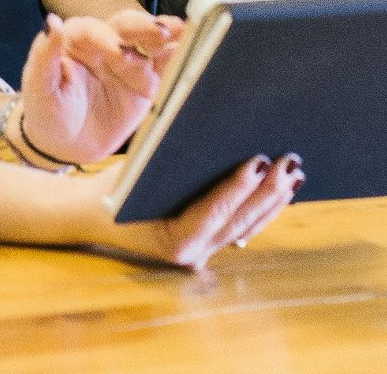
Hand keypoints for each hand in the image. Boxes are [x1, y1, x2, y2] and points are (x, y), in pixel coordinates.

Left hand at [17, 11, 183, 164]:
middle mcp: (106, 43)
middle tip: (161, 31)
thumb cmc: (47, 112)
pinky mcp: (148, 81)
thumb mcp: (39, 87)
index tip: (115, 51)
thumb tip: (51, 22)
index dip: (105, 38)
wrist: (66, 145)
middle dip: (144, 28)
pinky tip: (197, 49)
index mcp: (77, 40)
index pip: (92, 30)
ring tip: (186, 31)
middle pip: (127, 27)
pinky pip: (167, 66)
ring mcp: (130, 61)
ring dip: (168, 36)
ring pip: (151, 42)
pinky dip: (181, 57)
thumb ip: (44, 55)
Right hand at [84, 153, 304, 269]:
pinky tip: (282, 190)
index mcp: (172, 241)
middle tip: (290, 162)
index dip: (238, 188)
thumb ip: (171, 160)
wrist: (92, 217)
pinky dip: (263, 208)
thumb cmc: (112, 190)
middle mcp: (191, 254)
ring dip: (273, 201)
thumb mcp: (136, 173)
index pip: (212, 212)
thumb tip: (211, 132)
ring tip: (294, 173)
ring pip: (247, 227)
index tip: (260, 162)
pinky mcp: (209, 244)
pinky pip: (242, 228)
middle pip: (239, 221)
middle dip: (268, 191)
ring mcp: (203, 253)